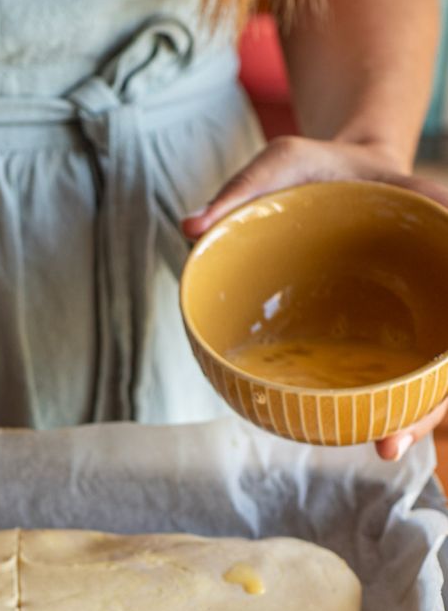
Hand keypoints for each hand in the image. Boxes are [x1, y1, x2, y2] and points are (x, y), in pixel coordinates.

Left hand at [182, 135, 447, 459]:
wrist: (337, 174)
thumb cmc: (315, 170)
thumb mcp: (281, 161)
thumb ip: (242, 190)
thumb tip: (189, 229)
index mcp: (427, 217)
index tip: (445, 364)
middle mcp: (434, 265)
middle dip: (433, 394)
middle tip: (394, 440)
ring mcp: (418, 301)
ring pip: (433, 365)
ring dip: (418, 409)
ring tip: (384, 448)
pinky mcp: (391, 325)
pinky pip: (398, 365)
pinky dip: (390, 397)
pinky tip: (369, 433)